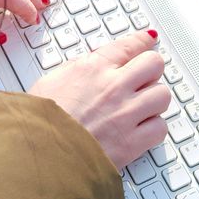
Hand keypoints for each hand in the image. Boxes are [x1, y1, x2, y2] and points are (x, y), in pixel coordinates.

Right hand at [29, 31, 169, 168]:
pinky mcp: (132, 143)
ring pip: (162, 95)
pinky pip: (160, 128)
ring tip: (141, 107)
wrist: (37, 157)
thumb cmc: (37, 123)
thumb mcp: (50, 81)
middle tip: (143, 78)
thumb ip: (77, 69)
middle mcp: (113, 88)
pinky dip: (153, 129)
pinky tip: (140, 129)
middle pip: (154, 64)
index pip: (130, 45)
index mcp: (92, 69)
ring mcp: (125, 115)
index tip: (148, 41)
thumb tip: (93, 63)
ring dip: (153, 100)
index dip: (142, 42)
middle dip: (150, 70)